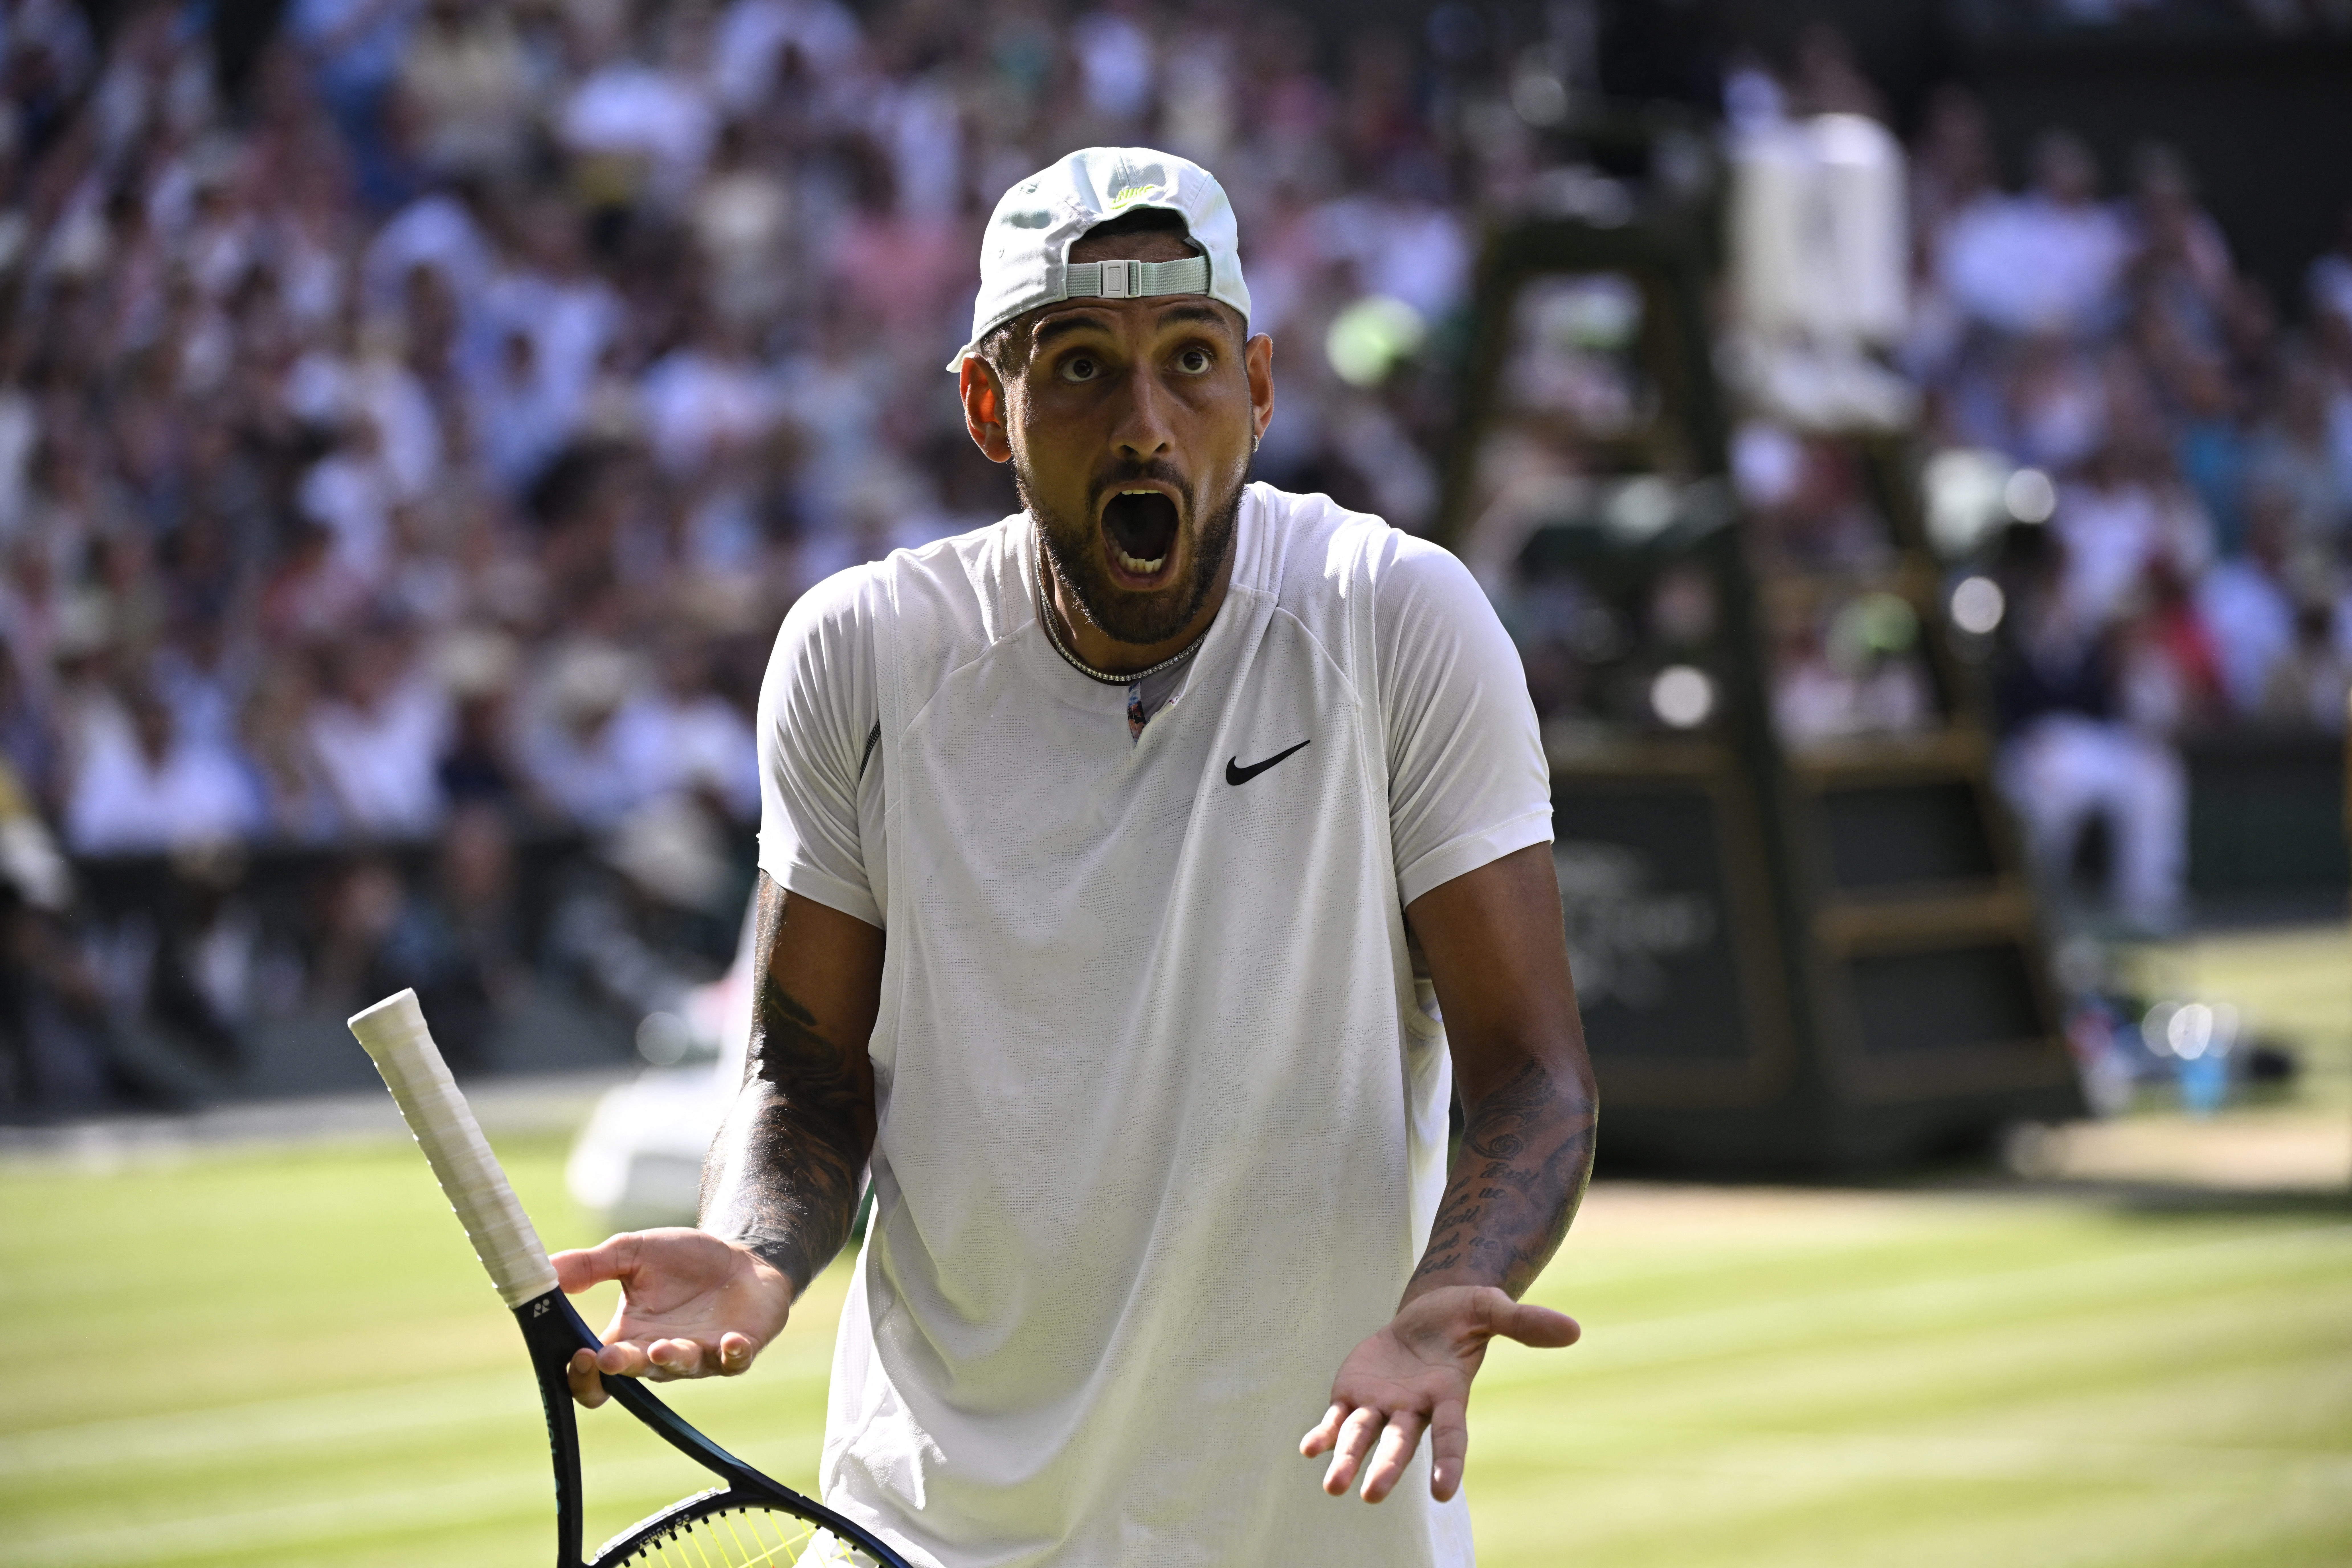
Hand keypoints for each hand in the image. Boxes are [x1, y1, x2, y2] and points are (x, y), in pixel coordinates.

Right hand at [551, 1228, 795, 1408]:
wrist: (741, 1257)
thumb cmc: (683, 1259)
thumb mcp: (631, 1252)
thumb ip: (589, 1265)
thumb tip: (540, 1268)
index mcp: (628, 1337)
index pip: (596, 1374)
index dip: (583, 1374)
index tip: (577, 1354)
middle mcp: (658, 1355)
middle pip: (632, 1376)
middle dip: (620, 1368)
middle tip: (608, 1357)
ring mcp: (699, 1356)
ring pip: (679, 1369)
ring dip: (669, 1359)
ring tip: (660, 1346)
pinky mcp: (737, 1351)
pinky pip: (733, 1362)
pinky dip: (732, 1354)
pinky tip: (730, 1341)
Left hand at [1301, 1285, 1578, 1502]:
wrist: (1428, 1312)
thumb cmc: (1464, 1313)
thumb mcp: (1492, 1308)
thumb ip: (1525, 1322)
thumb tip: (1574, 1329)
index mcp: (1448, 1395)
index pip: (1451, 1434)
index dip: (1448, 1461)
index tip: (1444, 1492)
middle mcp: (1414, 1408)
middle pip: (1400, 1443)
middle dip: (1387, 1468)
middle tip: (1371, 1495)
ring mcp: (1382, 1404)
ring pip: (1362, 1436)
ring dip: (1347, 1460)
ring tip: (1333, 1487)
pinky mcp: (1354, 1393)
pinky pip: (1336, 1420)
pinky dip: (1323, 1435)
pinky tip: (1309, 1449)